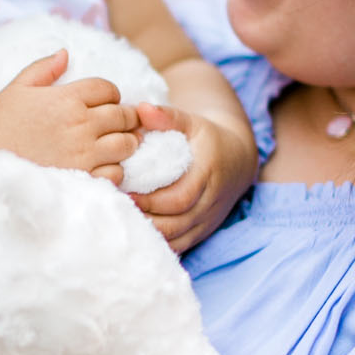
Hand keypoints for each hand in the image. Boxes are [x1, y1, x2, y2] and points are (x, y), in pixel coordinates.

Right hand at [0, 50, 140, 182]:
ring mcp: (83, 153)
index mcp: (67, 98)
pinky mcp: (82, 178)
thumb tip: (65, 53)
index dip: (110, 94)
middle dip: (125, 117)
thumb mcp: (17, 88)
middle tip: (117, 123)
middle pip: (123, 115)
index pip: (108, 89)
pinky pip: (116, 173)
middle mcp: (80, 124)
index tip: (104, 102)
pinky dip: (116, 169)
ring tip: (116, 143)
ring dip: (126, 142)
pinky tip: (104, 166)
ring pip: (126, 144)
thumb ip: (44, 68)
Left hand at [127, 103, 258, 251]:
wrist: (236, 160)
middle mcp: (211, 201)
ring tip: (124, 219)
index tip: (124, 193)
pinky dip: (159, 242)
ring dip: (150, 232)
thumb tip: (142, 109)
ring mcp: (208, 219)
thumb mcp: (191, 122)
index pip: (180, 197)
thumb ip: (168, 116)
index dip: (151, 200)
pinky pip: (180, 245)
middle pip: (177, 221)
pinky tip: (137, 231)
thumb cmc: (206, 139)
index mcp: (209, 173)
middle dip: (146, 218)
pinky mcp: (203, 231)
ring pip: (178, 237)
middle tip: (117, 208)